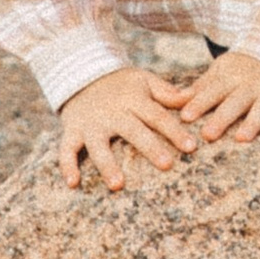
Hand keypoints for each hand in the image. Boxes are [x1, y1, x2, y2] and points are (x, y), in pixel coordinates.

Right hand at [57, 65, 201, 192]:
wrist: (81, 74)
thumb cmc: (121, 84)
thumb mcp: (144, 80)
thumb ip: (167, 92)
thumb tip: (193, 97)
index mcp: (134, 100)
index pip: (158, 116)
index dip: (175, 131)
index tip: (191, 147)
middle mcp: (112, 113)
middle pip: (133, 131)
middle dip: (149, 148)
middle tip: (166, 165)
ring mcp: (91, 123)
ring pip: (99, 146)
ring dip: (107, 165)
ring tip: (117, 185)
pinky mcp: (72, 131)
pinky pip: (66, 149)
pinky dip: (67, 165)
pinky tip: (72, 183)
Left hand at [166, 50, 259, 150]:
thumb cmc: (243, 66)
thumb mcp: (221, 70)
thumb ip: (200, 87)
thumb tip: (173, 101)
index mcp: (231, 78)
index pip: (212, 91)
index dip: (199, 104)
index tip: (184, 117)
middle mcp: (251, 85)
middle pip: (234, 102)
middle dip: (221, 117)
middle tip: (207, 134)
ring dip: (254, 122)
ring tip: (243, 137)